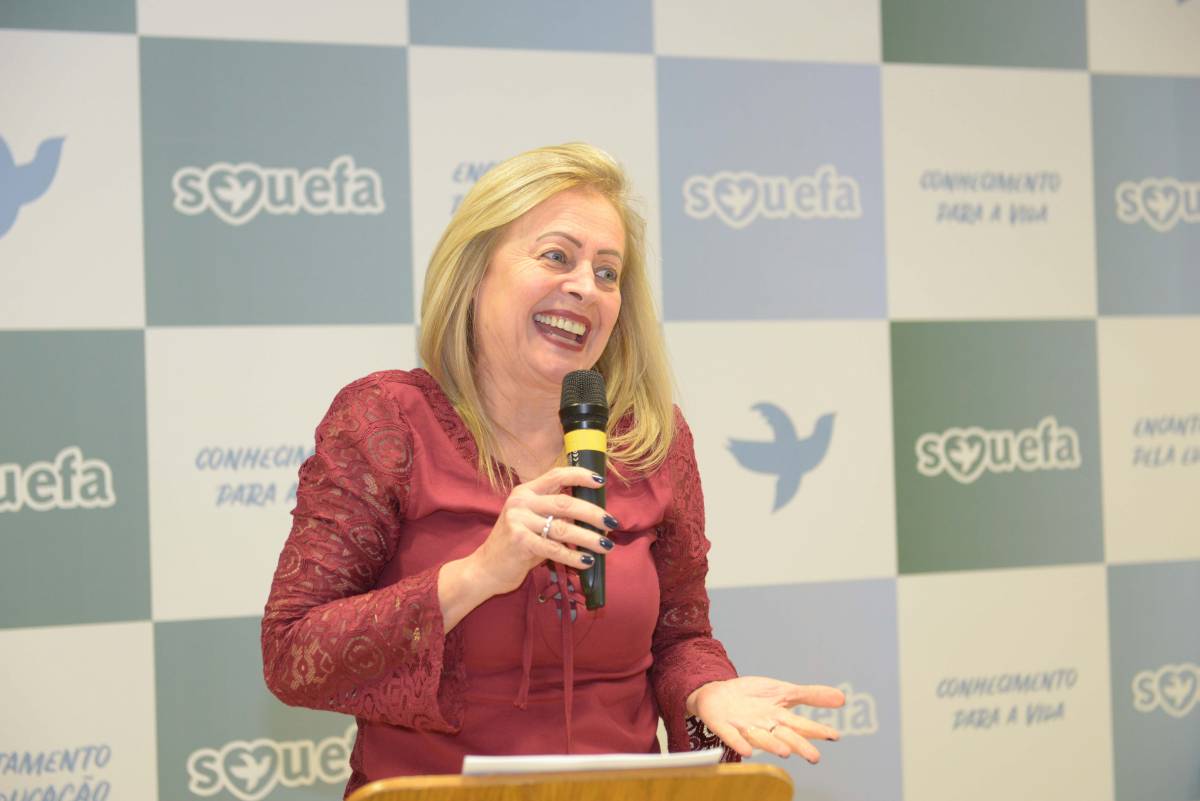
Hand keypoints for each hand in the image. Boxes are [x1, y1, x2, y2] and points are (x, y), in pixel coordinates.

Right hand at [467, 466, 615, 596]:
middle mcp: (521, 502)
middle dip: (593, 513)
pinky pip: (554, 548)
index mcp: (525, 491)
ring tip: (606, 546)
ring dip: (589, 538)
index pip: (556, 475)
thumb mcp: (531, 521)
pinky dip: (574, 556)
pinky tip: (587, 561)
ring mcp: (518, 520)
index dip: (581, 475)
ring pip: (563, 527)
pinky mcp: (519, 541)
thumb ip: (554, 513)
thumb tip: (592, 514)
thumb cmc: (516, 545)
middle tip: (611, 523)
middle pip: (566, 503)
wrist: (485, 568)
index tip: (601, 481)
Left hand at [687, 676, 844, 761]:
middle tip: (815, 757)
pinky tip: (747, 750)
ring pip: (761, 738)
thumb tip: (842, 698)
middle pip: (784, 737)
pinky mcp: (724, 726)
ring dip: (773, 746)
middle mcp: (765, 726)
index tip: (834, 736)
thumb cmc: (754, 697)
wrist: (718, 693)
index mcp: (780, 719)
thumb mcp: (784, 691)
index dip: (817, 730)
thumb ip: (811, 695)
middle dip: (799, 746)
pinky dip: (739, 742)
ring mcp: (744, 727)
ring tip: (786, 752)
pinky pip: (732, 736)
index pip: (801, 725)